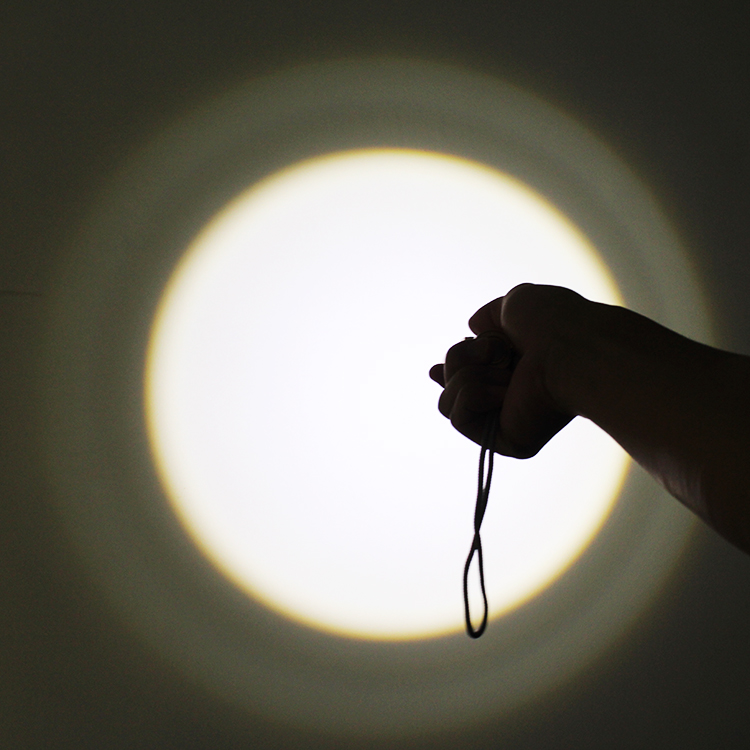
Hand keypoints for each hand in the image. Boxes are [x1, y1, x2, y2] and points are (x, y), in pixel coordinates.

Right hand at [430, 284, 585, 457]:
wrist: (571, 349)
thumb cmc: (553, 323)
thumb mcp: (514, 304)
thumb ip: (491, 315)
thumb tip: (474, 328)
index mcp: (515, 367)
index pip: (469, 377)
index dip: (450, 373)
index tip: (434, 370)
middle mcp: (511, 396)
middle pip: (449, 384)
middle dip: (461, 360)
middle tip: (492, 354)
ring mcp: (507, 419)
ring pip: (448, 401)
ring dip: (468, 375)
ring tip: (504, 371)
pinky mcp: (504, 440)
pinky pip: (458, 417)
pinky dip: (474, 394)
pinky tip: (504, 390)